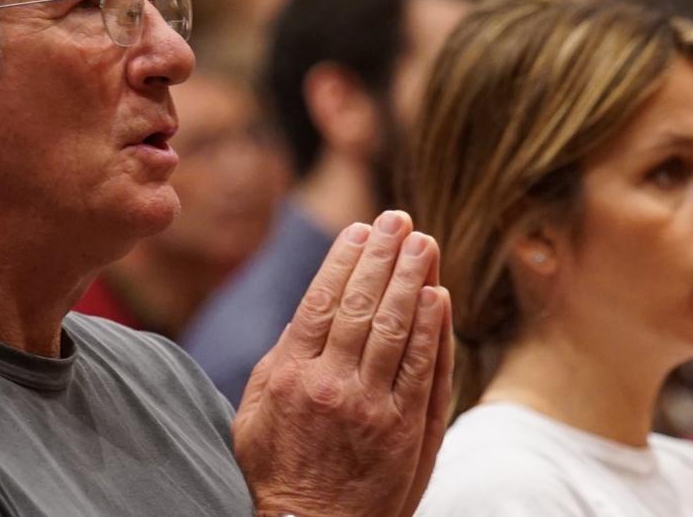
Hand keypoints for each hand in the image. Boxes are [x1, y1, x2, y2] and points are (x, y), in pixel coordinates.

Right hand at [233, 210, 453, 516]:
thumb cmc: (277, 472)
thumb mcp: (254, 415)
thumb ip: (278, 363)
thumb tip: (304, 316)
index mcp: (290, 375)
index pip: (322, 301)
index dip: (345, 261)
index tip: (360, 230)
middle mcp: (331, 384)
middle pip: (363, 304)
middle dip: (383, 255)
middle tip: (399, 219)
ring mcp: (371, 407)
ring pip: (396, 327)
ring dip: (412, 279)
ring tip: (424, 242)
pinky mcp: (405, 429)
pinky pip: (423, 368)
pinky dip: (432, 329)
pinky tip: (438, 296)